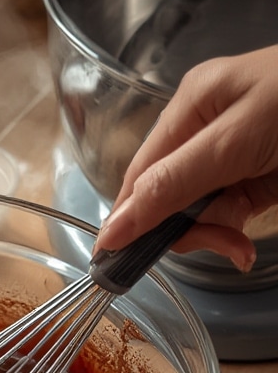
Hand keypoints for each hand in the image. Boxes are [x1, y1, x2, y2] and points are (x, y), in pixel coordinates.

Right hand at [94, 45, 277, 270]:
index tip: (118, 264)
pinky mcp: (257, 179)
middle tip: (217, 242)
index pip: (140, 175)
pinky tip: (244, 247)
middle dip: (185, 229)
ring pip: (196, 213)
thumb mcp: (234, 142)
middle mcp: (204, 131)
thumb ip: (173, 185)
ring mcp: (232, 157)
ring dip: (214, 236)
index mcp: (190, 108)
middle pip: (165, 197)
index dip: (129, 220)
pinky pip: (227, 216)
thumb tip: (114, 227)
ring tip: (239, 246)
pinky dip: (232, 235)